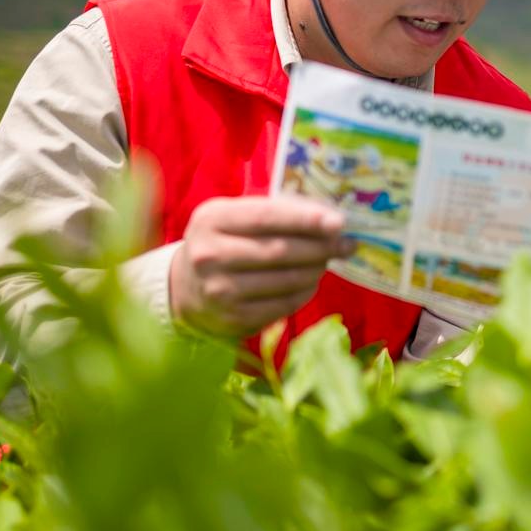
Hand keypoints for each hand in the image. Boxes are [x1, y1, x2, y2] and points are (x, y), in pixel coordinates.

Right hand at [169, 195, 353, 336]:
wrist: (185, 287)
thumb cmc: (223, 241)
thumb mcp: (235, 216)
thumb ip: (275, 212)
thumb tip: (328, 218)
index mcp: (212, 219)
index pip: (267, 217)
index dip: (306, 220)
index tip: (339, 222)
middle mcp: (210, 255)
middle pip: (279, 251)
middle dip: (320, 247)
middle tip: (346, 244)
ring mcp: (219, 290)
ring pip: (284, 280)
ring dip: (315, 270)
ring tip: (328, 261)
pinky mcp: (231, 318)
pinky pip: (282, 305)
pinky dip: (304, 293)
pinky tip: (311, 282)